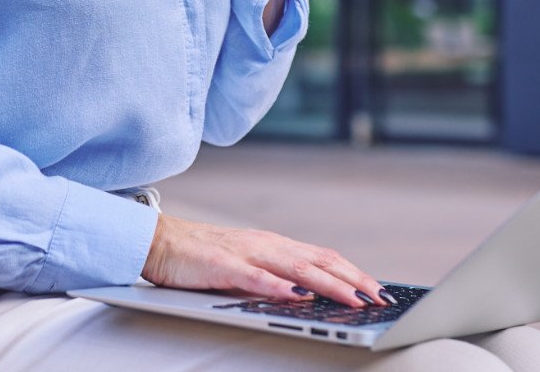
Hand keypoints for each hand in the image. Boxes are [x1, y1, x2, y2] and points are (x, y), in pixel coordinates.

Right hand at [140, 213, 393, 308]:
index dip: (353, 273)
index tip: (378, 290)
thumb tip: (311, 295)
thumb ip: (276, 276)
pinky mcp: (222, 265)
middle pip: (319, 261)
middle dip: (353, 280)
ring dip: (327, 283)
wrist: (159, 241)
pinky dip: (277, 285)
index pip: (324, 257)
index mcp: (274, 246)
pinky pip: (254, 276)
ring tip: (352, 298)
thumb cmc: (201, 257)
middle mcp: (266, 245)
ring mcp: (245, 253)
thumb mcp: (248, 265)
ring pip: (295, 267)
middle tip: (379, 298)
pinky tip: (295, 294)